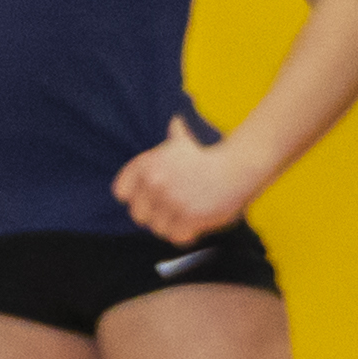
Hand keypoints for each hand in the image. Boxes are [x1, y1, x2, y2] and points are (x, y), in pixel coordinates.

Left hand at [111, 131, 249, 245]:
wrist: (237, 168)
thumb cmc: (207, 157)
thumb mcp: (183, 142)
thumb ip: (170, 136)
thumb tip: (175, 121)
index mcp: (145, 165)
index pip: (121, 193)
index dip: (135, 198)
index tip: (149, 198)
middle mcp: (154, 182)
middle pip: (138, 215)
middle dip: (154, 215)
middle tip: (171, 210)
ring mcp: (171, 200)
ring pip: (157, 228)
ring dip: (171, 226)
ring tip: (184, 216)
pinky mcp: (190, 217)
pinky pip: (176, 237)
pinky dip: (185, 234)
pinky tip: (194, 225)